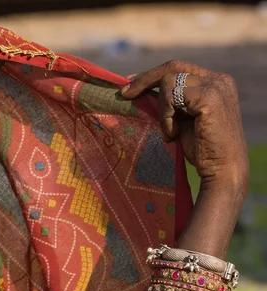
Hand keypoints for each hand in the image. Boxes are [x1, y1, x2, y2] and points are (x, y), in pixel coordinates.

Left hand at [121, 60, 248, 192]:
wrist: (222, 169)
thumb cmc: (202, 148)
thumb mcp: (182, 118)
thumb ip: (170, 102)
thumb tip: (140, 90)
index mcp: (214, 81)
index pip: (178, 68)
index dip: (151, 75)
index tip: (130, 86)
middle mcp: (218, 79)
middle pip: (172, 66)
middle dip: (144, 79)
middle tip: (125, 94)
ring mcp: (215, 86)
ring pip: (168, 82)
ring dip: (161, 109)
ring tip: (170, 132)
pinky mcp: (209, 97)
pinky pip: (171, 97)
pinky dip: (166, 117)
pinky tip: (174, 134)